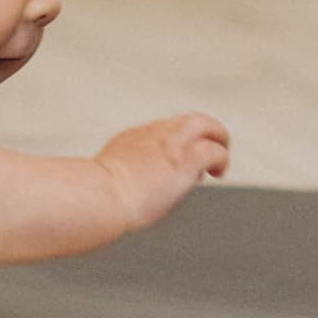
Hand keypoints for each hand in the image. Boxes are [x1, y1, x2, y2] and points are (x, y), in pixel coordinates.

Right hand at [93, 113, 230, 232]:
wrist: (100, 197)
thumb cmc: (96, 197)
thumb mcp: (104, 178)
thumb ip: (116, 179)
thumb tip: (116, 195)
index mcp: (134, 139)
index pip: (165, 132)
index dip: (177, 145)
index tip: (176, 163)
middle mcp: (155, 134)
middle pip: (188, 120)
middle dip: (204, 134)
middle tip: (210, 154)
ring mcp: (172, 144)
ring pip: (206, 124)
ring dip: (218, 139)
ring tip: (220, 162)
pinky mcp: (187, 159)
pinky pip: (215, 150)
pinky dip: (221, 159)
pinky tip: (218, 173)